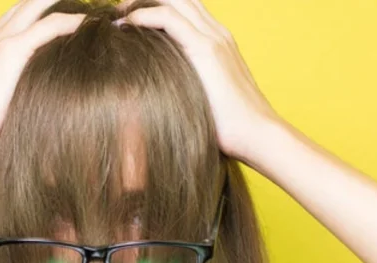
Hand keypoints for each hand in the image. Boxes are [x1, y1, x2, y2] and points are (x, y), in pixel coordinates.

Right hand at [0, 0, 85, 162]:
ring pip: (40, 4)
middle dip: (58, 2)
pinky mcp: (11, 50)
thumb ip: (7, 93)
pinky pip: (51, 25)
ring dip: (70, 6)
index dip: (45, 13)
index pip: (20, 16)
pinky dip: (74, 22)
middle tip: (92, 9)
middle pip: (31, 2)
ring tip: (99, 13)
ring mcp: (0, 39)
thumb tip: (30, 106)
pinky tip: (93, 25)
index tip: (72, 21)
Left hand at [115, 0, 282, 162]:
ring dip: (142, 2)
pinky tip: (127, 24)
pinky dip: (146, 15)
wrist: (256, 134)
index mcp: (216, 41)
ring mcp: (213, 38)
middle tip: (120, 10)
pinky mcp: (206, 50)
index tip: (128, 19)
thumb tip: (156, 95)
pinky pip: (170, 20)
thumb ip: (184, 85)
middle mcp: (216, 33)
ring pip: (175, 1)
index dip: (156, 7)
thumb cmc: (227, 126)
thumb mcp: (201, 97)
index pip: (184, 10)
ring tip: (119, 13)